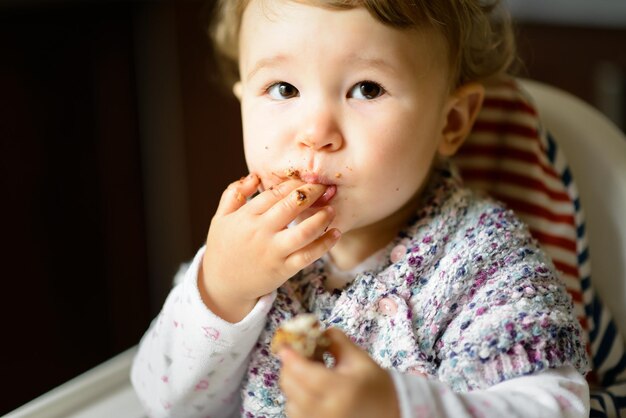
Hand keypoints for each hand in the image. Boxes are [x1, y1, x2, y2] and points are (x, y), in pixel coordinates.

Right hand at [200, 174, 340, 321]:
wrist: (222, 286)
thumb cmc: (223, 248)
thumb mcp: (220, 218)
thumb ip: (234, 194)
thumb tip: (254, 176)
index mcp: (246, 216)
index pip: (275, 192)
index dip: (295, 183)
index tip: (307, 179)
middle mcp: (261, 232)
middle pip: (292, 206)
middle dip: (312, 193)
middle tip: (325, 187)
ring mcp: (273, 251)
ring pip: (304, 231)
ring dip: (322, 218)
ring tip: (331, 209)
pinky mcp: (283, 269)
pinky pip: (308, 255)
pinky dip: (325, 244)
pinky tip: (336, 233)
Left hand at [279, 328, 400, 417]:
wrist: (389, 415)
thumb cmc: (375, 386)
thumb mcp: (360, 359)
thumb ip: (336, 341)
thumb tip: (314, 329)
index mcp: (340, 390)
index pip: (304, 372)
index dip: (290, 358)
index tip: (284, 345)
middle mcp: (326, 411)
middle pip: (292, 386)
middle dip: (289, 367)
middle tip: (297, 354)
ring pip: (290, 401)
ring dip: (292, 384)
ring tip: (307, 373)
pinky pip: (295, 414)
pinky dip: (296, 399)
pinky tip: (309, 390)